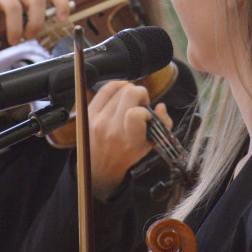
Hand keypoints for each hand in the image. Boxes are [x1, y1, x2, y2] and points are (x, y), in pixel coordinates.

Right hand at [0, 0, 71, 44]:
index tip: (62, 20)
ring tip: (13, 42)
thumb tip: (38, 35)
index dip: (62, 4)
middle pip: (36, 0)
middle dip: (36, 23)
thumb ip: (32, 17)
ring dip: (15, 28)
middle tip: (29, 37)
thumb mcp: (23, 6)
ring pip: (13, 7)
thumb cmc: (5, 5)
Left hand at [88, 81, 171, 199]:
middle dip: (141, 93)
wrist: (101, 166)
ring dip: (128, 91)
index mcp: (129, 141)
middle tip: (141, 101)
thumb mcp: (150, 144)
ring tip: (130, 101)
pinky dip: (116, 85)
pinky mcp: (89, 114)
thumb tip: (160, 106)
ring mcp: (98, 121)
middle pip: (129, 94)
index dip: (145, 110)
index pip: (136, 114)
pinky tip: (120, 91)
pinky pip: (104, 89)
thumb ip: (163, 125)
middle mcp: (111, 131)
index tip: (145, 115)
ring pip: (118, 90)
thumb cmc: (127, 153)